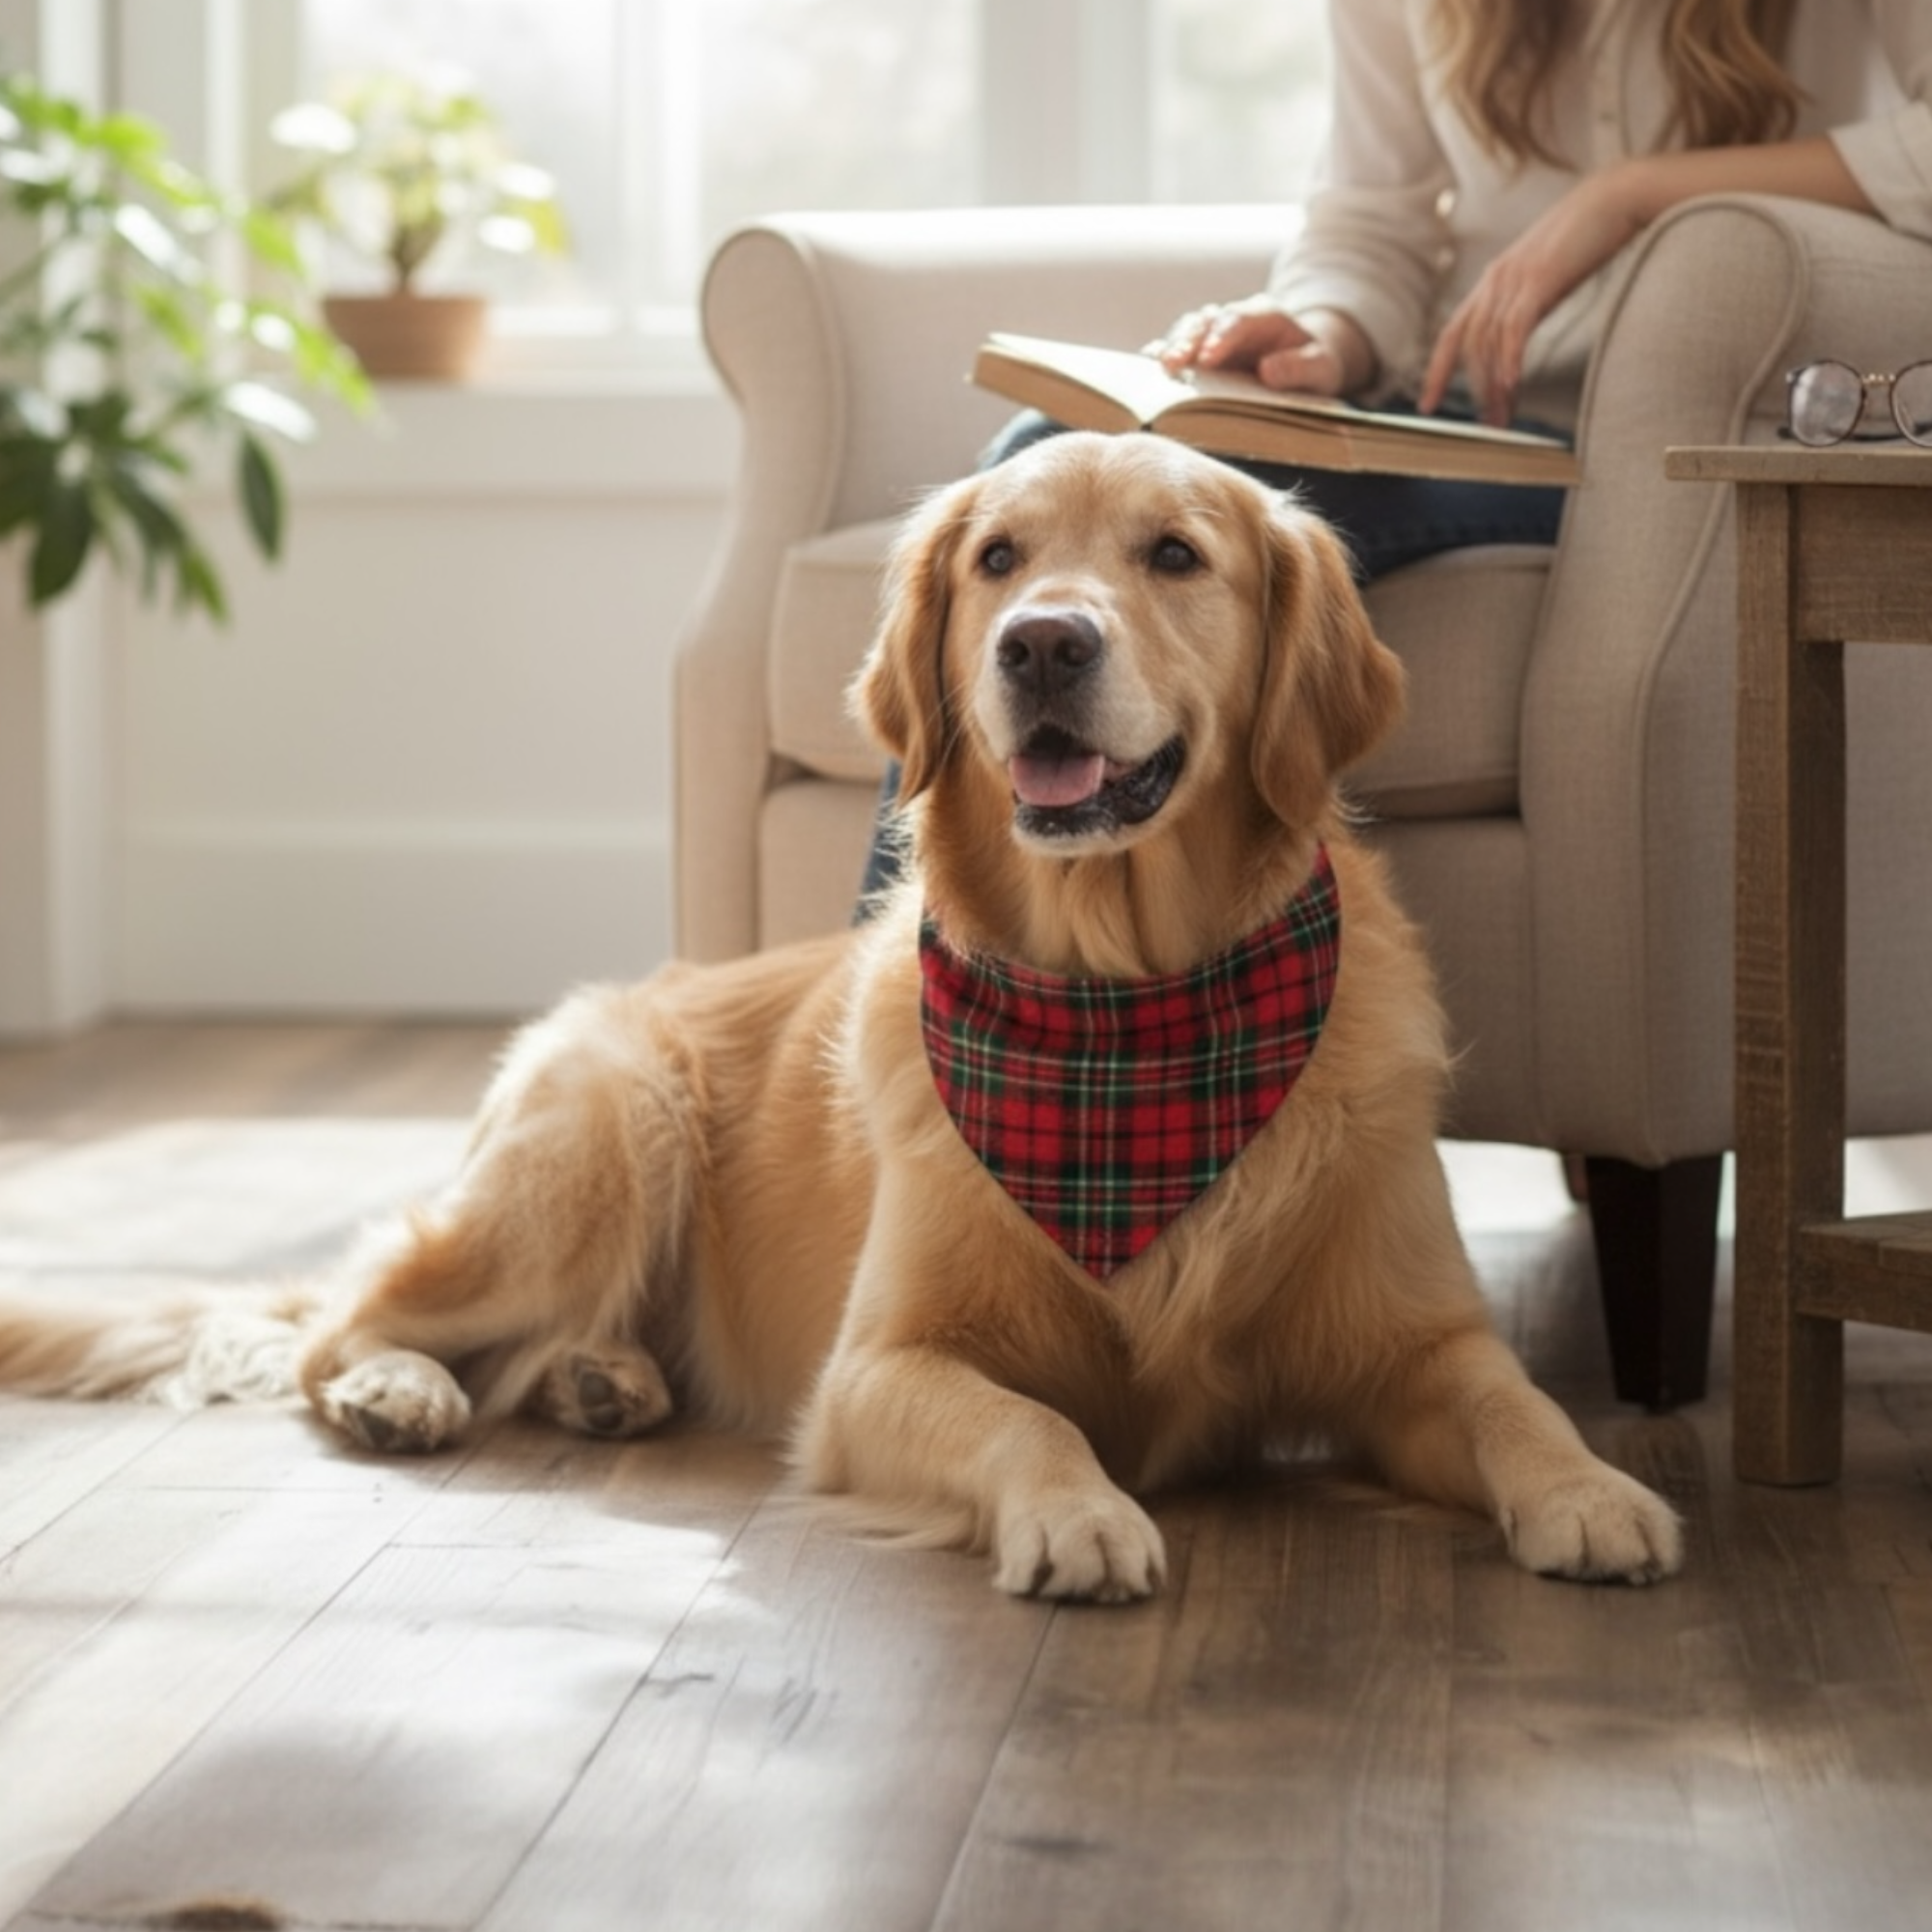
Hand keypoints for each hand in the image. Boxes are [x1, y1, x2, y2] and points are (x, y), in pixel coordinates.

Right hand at [1148, 299, 1356, 396]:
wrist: (1307, 365)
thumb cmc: (1316, 367)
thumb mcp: (1323, 369)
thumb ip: (1301, 368)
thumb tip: (1268, 371)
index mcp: (1265, 317)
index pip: (1238, 320)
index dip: (1221, 337)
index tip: (1208, 358)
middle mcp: (1234, 320)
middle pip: (1205, 322)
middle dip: (1187, 341)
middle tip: (1173, 363)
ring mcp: (1214, 334)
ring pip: (1186, 332)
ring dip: (1171, 348)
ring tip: (1159, 369)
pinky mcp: (1201, 351)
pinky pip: (1178, 349)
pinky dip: (1163, 358)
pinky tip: (1147, 373)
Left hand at [1419, 167, 1645, 423]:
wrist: (1617, 197)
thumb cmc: (1587, 238)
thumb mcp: (1546, 276)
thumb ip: (1528, 303)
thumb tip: (1520, 336)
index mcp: (1494, 280)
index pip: (1453, 332)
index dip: (1438, 370)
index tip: (1428, 403)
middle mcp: (1496, 279)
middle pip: (1466, 344)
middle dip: (1469, 389)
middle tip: (1482, 425)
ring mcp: (1515, 278)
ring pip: (1489, 341)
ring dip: (1493, 385)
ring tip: (1502, 417)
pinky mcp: (1539, 278)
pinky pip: (1515, 327)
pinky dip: (1510, 358)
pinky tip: (1512, 385)